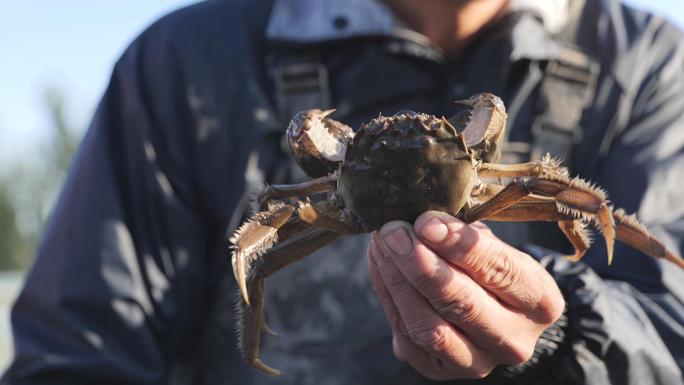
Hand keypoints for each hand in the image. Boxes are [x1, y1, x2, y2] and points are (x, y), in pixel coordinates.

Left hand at [367, 211, 564, 379]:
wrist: (488, 314)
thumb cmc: (492, 268)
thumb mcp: (496, 246)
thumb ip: (467, 234)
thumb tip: (424, 219)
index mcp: (540, 302)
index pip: (502, 272)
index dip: (461, 246)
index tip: (427, 222)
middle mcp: (513, 340)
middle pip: (463, 304)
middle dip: (421, 264)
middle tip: (394, 231)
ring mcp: (476, 362)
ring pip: (429, 326)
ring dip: (397, 280)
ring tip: (381, 243)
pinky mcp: (438, 369)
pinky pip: (406, 334)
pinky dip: (388, 294)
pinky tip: (380, 263)